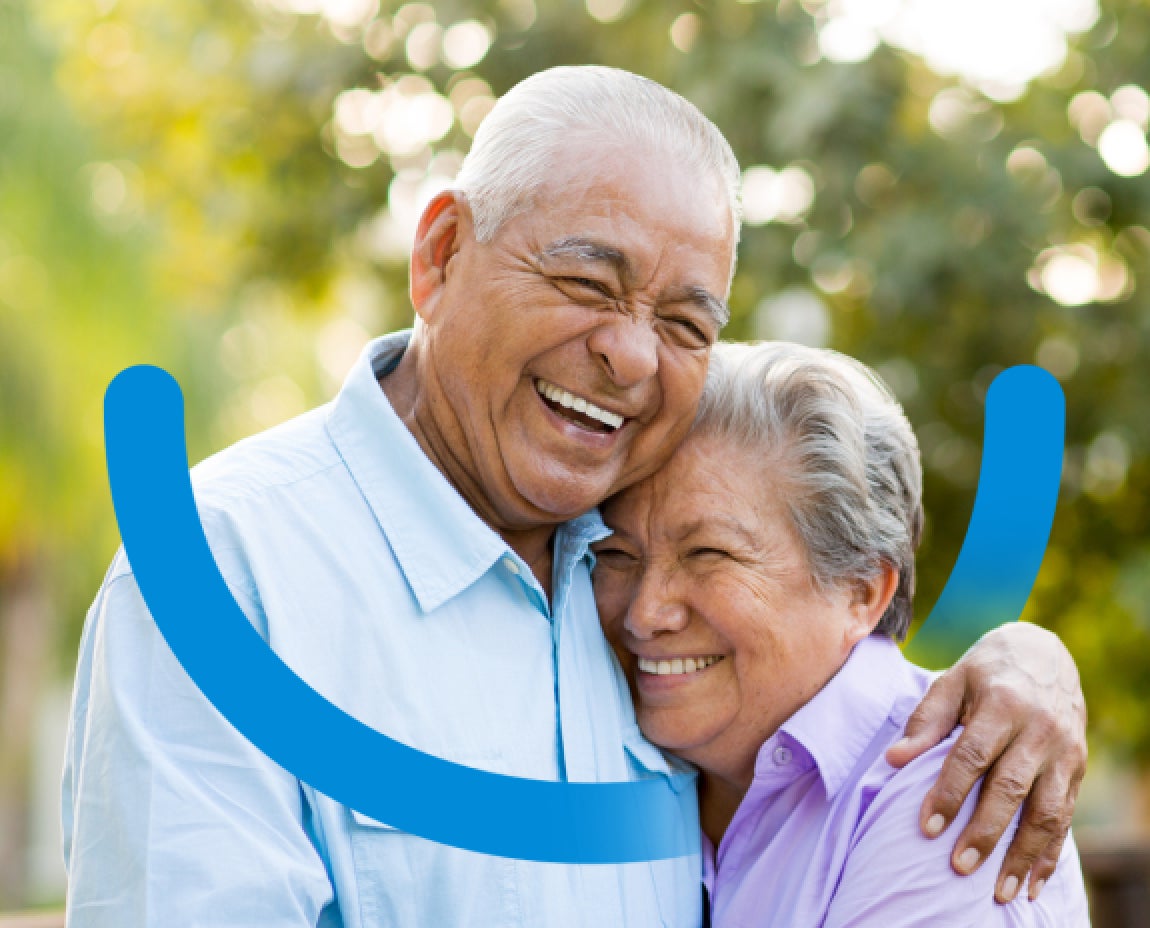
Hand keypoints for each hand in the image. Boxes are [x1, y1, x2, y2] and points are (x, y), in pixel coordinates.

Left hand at [885, 622, 1086, 903]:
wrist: (1046, 652)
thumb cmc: (986, 671)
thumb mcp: (952, 681)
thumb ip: (925, 720)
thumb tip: (894, 758)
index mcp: (1001, 704)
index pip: (972, 755)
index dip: (950, 792)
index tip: (928, 827)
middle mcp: (1039, 729)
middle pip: (1011, 788)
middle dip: (986, 832)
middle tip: (959, 867)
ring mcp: (1064, 751)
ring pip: (1047, 811)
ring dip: (1024, 855)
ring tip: (1001, 892)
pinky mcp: (1078, 768)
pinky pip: (1067, 817)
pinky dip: (1051, 853)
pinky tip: (1033, 882)